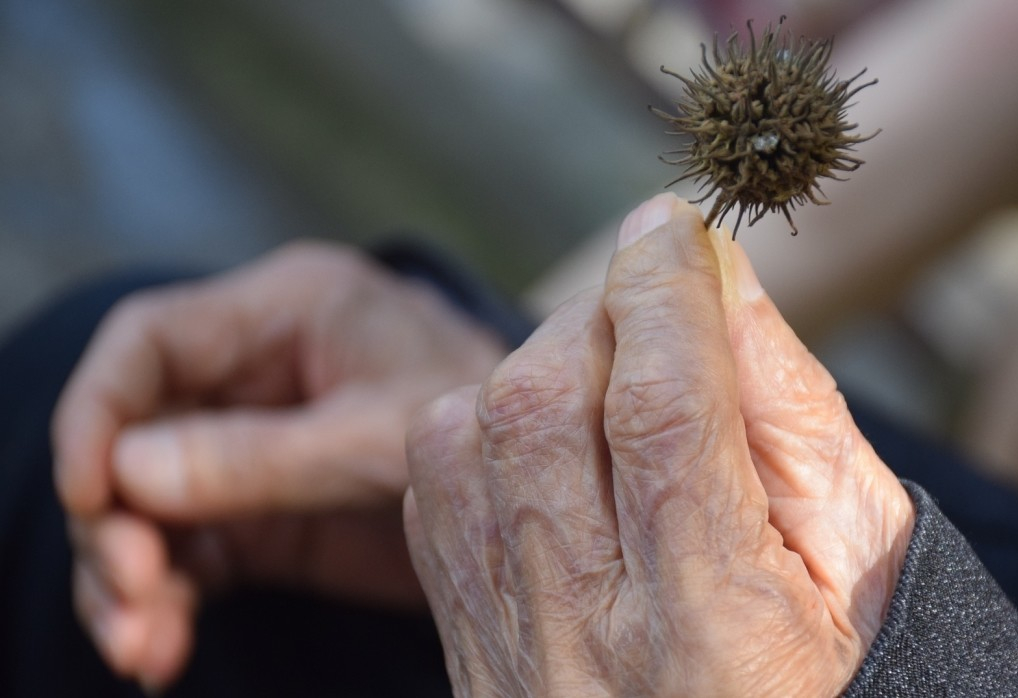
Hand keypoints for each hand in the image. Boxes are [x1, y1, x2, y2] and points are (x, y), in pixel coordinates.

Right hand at [53, 241, 506, 688]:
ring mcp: (254, 444)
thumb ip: (264, 454)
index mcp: (288, 310)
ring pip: (147, 502)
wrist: (551, 481)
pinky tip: (161, 653)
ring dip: (131, 576)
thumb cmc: (492, 422)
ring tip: (144, 647)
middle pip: (132, 431)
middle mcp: (256, 371)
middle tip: (132, 595)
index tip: (91, 495)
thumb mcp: (382, 434)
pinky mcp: (265, 510)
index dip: (97, 412)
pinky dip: (167, 602)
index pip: (149, 340)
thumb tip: (128, 472)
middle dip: (114, 519)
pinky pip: (189, 551)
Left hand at [404, 195, 914, 695]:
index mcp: (718, 630)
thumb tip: (717, 275)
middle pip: (542, 408)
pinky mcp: (467, 644)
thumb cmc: (840, 678)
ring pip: (464, 434)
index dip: (665, 293)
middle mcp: (588, 641)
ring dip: (537, 366)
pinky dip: (486, 426)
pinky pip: (434, 488)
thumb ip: (796, 413)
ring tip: (610, 381)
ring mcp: (510, 651)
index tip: (673, 226)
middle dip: (600, 317)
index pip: (663, 413)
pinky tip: (556, 443)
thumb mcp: (864, 553)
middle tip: (658, 311)